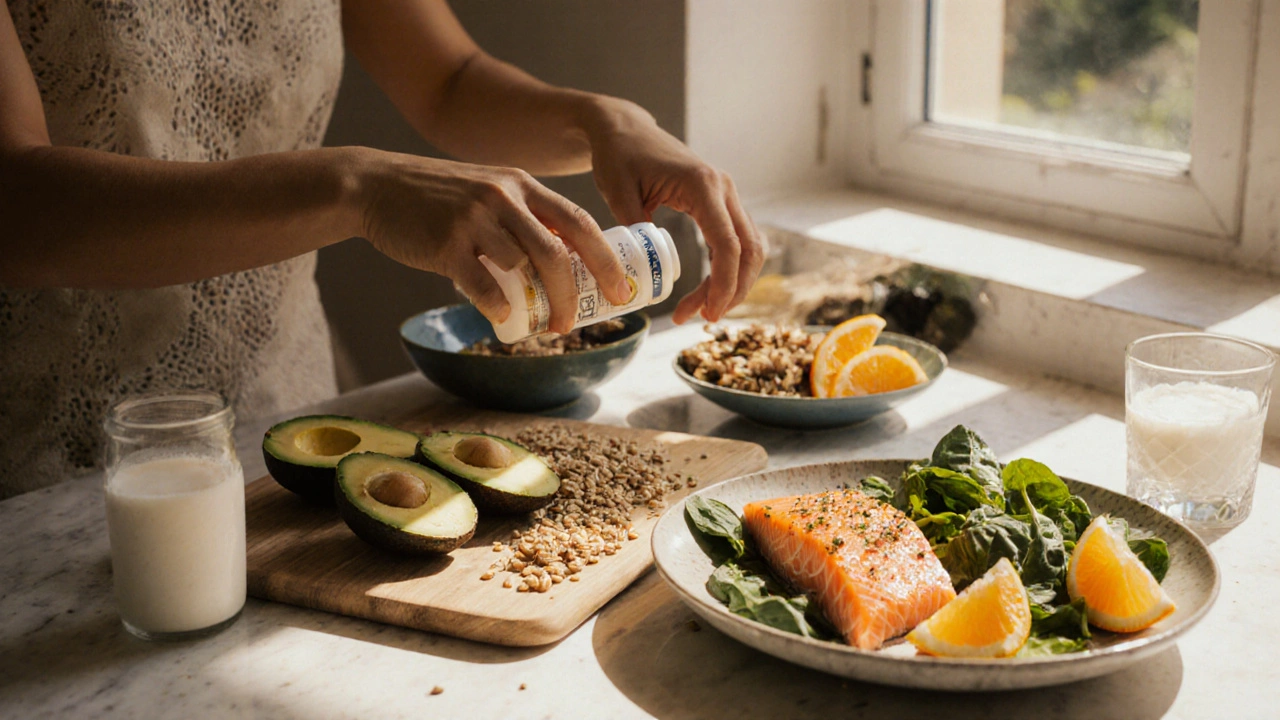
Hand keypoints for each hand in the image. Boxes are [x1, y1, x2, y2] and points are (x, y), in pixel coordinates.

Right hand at [353, 149, 630, 332]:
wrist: (376, 185)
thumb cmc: (438, 196)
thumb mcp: (489, 189)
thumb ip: (523, 214)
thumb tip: (561, 258)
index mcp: (521, 185)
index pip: (579, 222)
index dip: (606, 260)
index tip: (621, 290)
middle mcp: (503, 197)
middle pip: (556, 253)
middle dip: (573, 295)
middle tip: (573, 323)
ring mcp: (474, 220)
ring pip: (521, 269)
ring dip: (536, 304)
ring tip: (539, 323)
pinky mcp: (445, 244)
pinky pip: (483, 285)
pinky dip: (497, 307)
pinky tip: (501, 318)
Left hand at [586, 100, 764, 323]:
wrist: (623, 128)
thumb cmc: (618, 156)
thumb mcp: (618, 192)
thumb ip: (635, 228)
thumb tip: (644, 273)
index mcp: (702, 185)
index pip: (728, 244)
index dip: (723, 284)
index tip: (707, 313)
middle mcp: (723, 188)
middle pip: (749, 250)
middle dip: (733, 290)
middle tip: (704, 318)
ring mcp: (725, 194)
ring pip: (748, 248)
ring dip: (733, 283)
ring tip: (702, 310)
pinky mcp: (719, 202)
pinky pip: (735, 241)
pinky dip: (727, 269)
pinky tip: (707, 290)